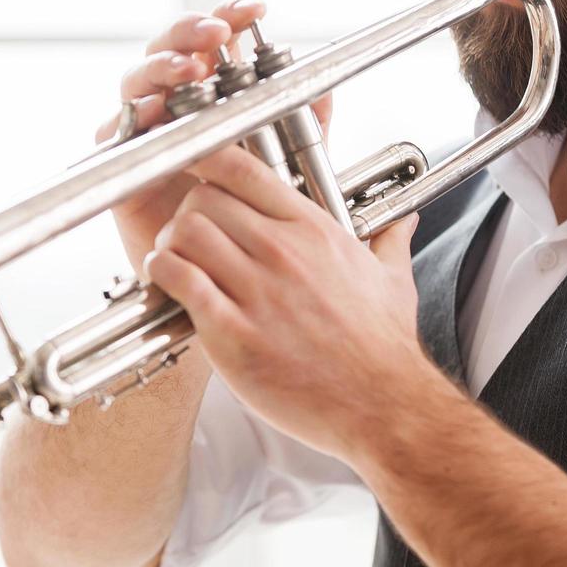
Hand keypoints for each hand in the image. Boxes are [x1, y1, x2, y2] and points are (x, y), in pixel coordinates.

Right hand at [96, 0, 332, 274]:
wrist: (227, 281)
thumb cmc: (254, 216)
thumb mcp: (294, 164)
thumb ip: (308, 123)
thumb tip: (324, 84)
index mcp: (214, 94)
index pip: (216, 42)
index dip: (229, 17)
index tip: (254, 10)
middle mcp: (177, 106)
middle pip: (170, 49)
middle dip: (191, 32)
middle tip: (217, 35)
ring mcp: (147, 133)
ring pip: (137, 82)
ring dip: (161, 68)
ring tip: (190, 71)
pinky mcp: (122, 167)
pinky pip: (112, 133)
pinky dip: (130, 118)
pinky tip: (153, 112)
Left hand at [143, 145, 428, 462]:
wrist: (384, 405)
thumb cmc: (384, 347)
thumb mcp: (393, 280)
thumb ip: (389, 242)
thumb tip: (404, 223)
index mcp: (314, 230)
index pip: (243, 168)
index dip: (208, 161)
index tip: (196, 169)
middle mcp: (282, 252)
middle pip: (203, 198)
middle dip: (185, 211)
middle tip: (185, 232)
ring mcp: (257, 291)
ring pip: (184, 233)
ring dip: (169, 242)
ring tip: (173, 259)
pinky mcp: (233, 333)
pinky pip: (180, 281)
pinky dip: (162, 274)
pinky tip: (167, 282)